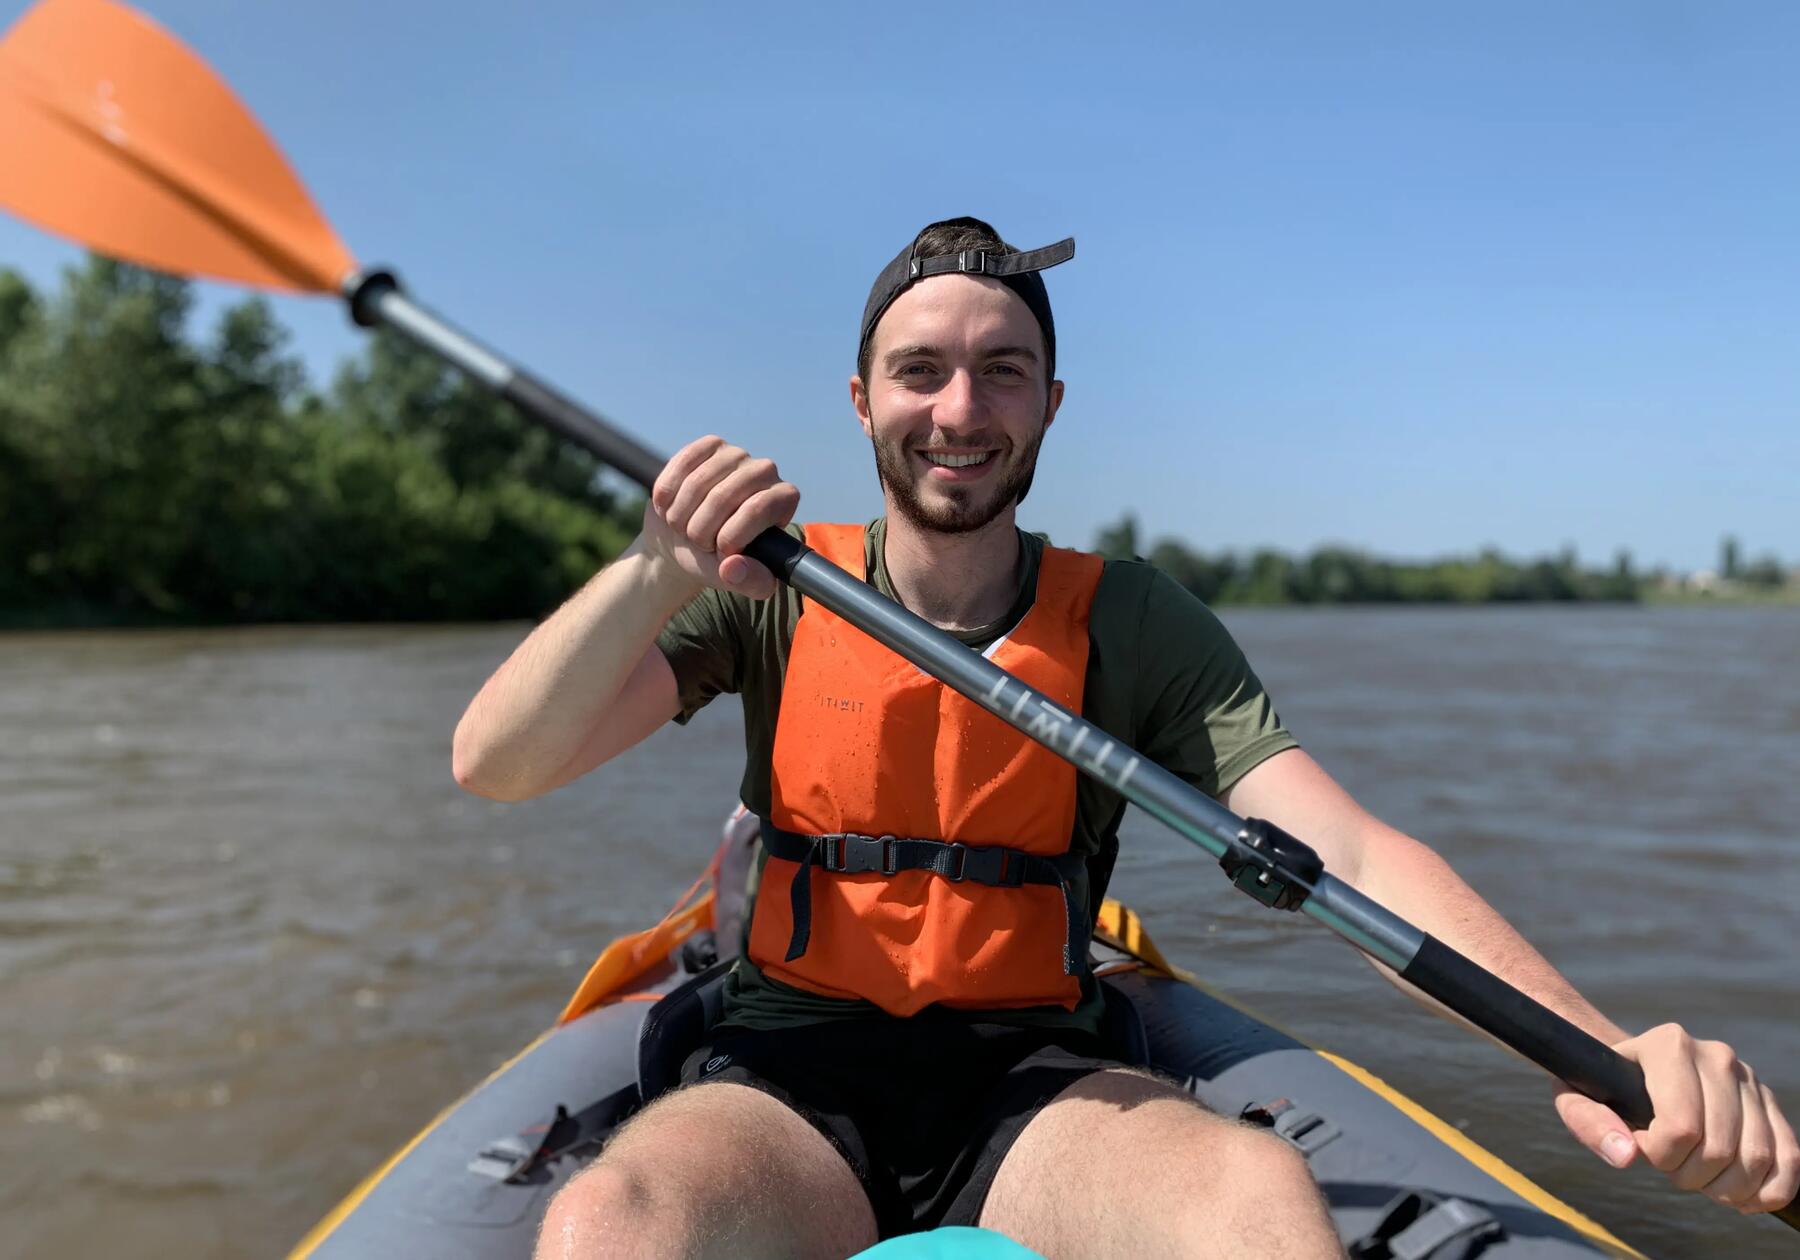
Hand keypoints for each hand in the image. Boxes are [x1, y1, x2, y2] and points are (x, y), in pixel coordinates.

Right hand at [642, 435, 799, 599]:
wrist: (685, 542)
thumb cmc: (718, 562)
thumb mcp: (738, 579)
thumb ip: (749, 582)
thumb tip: (734, 567)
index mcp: (783, 500)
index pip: (757, 508)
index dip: (730, 536)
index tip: (720, 554)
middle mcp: (766, 471)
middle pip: (722, 496)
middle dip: (700, 529)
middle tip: (698, 543)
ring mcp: (737, 454)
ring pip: (696, 482)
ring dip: (680, 516)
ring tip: (683, 528)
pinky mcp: (709, 446)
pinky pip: (680, 466)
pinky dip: (667, 494)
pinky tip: (669, 507)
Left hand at [1554, 1023, 1798, 1213]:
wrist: (1635, 1070)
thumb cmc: (1603, 1087)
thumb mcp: (1577, 1098)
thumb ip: (1590, 1124)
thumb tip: (1625, 1155)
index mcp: (1668, 1044)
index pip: (1681, 1125)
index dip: (1660, 1155)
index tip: (1642, 1146)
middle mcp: (1715, 1055)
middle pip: (1720, 1146)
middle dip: (1691, 1176)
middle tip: (1670, 1169)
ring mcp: (1748, 1077)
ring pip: (1759, 1157)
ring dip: (1728, 1189)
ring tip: (1699, 1180)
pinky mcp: (1769, 1102)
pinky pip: (1789, 1156)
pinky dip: (1772, 1190)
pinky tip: (1743, 1199)